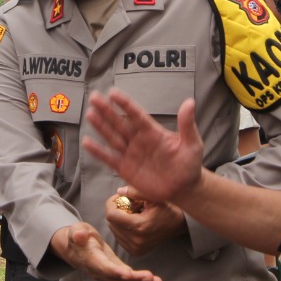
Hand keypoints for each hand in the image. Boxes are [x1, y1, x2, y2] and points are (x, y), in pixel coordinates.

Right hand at [52, 222, 163, 280]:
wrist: (75, 247)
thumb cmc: (76, 236)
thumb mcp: (75, 231)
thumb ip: (77, 233)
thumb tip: (79, 234)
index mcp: (91, 260)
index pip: (103, 267)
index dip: (115, 271)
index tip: (127, 274)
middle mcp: (100, 271)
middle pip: (117, 279)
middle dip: (134, 279)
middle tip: (149, 278)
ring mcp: (108, 274)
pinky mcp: (116, 272)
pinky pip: (129, 280)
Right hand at [83, 90, 205, 205]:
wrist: (184, 188)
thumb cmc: (190, 164)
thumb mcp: (192, 143)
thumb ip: (187, 124)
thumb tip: (190, 102)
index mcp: (153, 131)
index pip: (136, 114)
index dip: (125, 104)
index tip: (113, 92)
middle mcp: (139, 140)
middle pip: (120, 123)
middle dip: (107, 110)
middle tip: (94, 97)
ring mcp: (131, 154)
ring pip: (112, 137)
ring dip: (101, 126)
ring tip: (90, 113)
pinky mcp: (126, 169)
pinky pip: (110, 158)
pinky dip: (98, 151)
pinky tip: (87, 142)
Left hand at [104, 191, 185, 258]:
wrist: (178, 225)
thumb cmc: (166, 208)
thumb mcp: (154, 196)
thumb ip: (136, 192)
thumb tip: (120, 191)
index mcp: (139, 226)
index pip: (111, 215)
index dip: (111, 203)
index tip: (119, 197)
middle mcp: (136, 240)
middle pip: (111, 222)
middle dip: (116, 210)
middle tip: (128, 203)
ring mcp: (135, 248)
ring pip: (113, 230)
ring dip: (119, 220)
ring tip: (132, 213)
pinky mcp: (136, 252)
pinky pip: (119, 238)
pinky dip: (122, 229)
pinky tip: (133, 223)